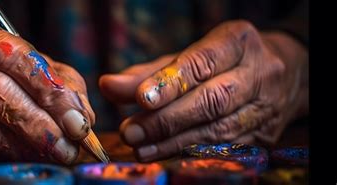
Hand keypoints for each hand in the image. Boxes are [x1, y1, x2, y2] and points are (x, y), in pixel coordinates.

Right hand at [0, 19, 94, 163]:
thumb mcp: (42, 73)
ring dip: (20, 144)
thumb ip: (64, 90)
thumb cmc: (11, 76)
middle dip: (37, 124)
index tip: (75, 121)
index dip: (47, 89)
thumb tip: (80, 121)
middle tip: (65, 148)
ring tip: (49, 155)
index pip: (12, 55)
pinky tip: (19, 156)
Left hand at [100, 20, 307, 161]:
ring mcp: (265, 107)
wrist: (284, 74)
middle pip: (212, 100)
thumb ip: (150, 72)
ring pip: (218, 129)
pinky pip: (224, 148)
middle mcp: (258, 72)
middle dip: (167, 119)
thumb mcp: (190, 56)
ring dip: (174, 141)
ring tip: (140, 147)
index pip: (203, 63)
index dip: (171, 83)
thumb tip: (109, 86)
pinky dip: (191, 153)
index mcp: (238, 41)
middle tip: (130, 131)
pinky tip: (163, 155)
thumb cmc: (223, 61)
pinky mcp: (264, 135)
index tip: (140, 99)